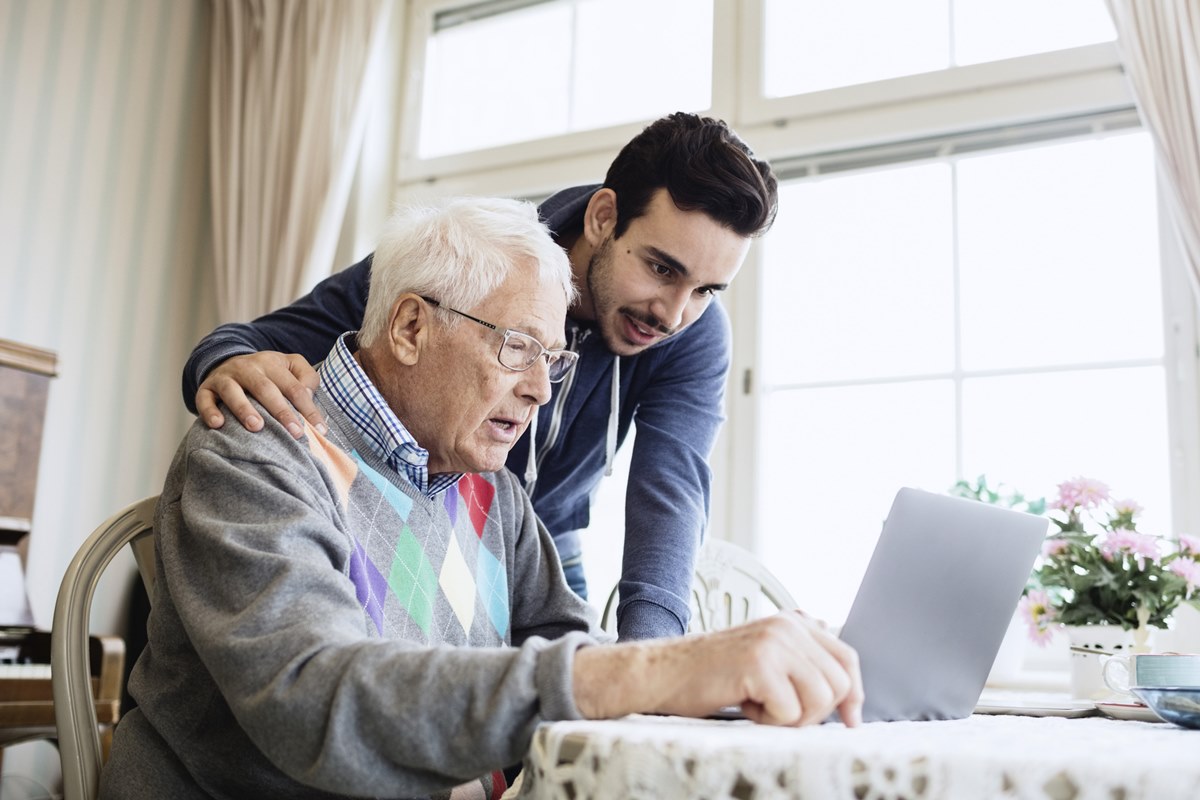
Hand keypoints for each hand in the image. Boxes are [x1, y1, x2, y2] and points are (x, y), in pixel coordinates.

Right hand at [195, 352, 324, 439]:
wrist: (227, 361)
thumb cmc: (268, 373)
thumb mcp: (290, 366)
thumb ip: (307, 377)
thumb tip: (309, 395)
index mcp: (272, 363)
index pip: (294, 387)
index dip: (308, 408)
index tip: (320, 429)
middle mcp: (247, 368)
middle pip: (265, 389)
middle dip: (281, 411)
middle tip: (295, 432)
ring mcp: (225, 377)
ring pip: (233, 391)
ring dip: (244, 409)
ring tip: (256, 427)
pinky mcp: (206, 388)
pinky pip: (204, 399)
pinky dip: (209, 411)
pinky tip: (218, 425)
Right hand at [574, 611, 863, 727]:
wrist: (662, 672)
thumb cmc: (710, 674)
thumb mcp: (764, 659)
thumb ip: (801, 663)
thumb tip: (848, 697)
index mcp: (792, 622)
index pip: (846, 657)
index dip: (853, 693)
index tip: (851, 719)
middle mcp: (787, 625)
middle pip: (839, 683)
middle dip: (815, 711)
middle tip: (778, 711)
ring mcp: (774, 641)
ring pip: (821, 699)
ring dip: (791, 717)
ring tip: (759, 706)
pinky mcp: (760, 663)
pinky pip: (791, 711)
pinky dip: (768, 721)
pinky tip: (744, 705)